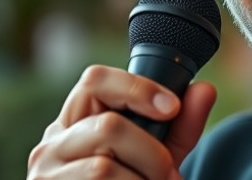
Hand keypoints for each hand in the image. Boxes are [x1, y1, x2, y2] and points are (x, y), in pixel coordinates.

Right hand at [27, 65, 216, 178]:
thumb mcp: (155, 156)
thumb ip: (180, 127)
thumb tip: (205, 91)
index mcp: (75, 121)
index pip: (95, 80)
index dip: (137, 88)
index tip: (171, 108)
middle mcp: (51, 144)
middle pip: (108, 126)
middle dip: (152, 153)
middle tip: (169, 175)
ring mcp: (46, 175)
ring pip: (103, 167)